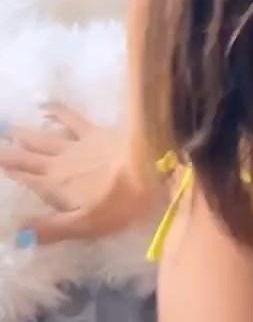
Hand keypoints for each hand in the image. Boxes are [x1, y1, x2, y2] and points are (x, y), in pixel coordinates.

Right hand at [0, 101, 163, 244]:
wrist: (150, 168)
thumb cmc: (120, 204)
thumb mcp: (84, 225)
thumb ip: (50, 229)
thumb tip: (16, 233)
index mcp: (56, 187)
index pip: (24, 179)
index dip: (8, 172)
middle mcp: (60, 163)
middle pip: (27, 157)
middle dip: (8, 152)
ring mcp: (76, 144)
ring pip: (42, 138)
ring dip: (24, 133)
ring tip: (7, 127)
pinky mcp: (94, 131)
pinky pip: (70, 117)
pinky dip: (55, 110)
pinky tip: (43, 107)